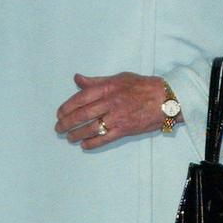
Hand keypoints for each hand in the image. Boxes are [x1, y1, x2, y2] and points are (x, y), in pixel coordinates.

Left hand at [55, 72, 170, 149]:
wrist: (164, 98)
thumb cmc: (140, 86)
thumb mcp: (118, 78)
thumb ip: (96, 81)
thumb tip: (77, 79)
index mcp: (107, 88)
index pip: (81, 98)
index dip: (68, 106)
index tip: (60, 113)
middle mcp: (109, 102)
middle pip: (83, 114)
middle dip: (68, 123)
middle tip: (59, 128)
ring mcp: (117, 117)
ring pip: (91, 128)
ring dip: (77, 134)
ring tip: (69, 138)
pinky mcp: (124, 130)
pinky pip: (105, 138)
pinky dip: (93, 143)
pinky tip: (84, 145)